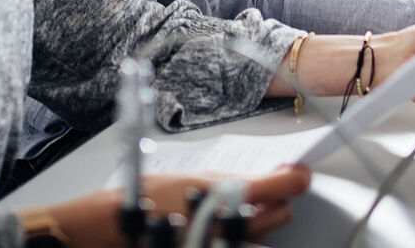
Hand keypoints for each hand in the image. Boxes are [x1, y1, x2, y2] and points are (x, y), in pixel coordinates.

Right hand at [41, 166, 310, 246]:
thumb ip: (235, 180)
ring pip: (266, 234)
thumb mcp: (194, 177)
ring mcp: (226, 243)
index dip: (296, 178)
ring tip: (232, 213)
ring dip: (257, 223)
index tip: (297, 173)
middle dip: (276, 201)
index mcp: (229, 191)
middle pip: (283, 213)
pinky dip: (240, 240)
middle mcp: (233, 221)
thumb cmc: (150, 199)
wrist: (116, 229)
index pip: (288, 186)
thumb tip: (274, 174)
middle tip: (260, 192)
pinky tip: (224, 230)